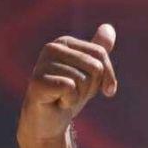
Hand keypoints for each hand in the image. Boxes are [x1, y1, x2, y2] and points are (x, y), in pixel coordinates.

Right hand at [17, 24, 117, 144]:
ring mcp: (42, 63)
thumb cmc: (70, 95)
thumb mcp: (90, 73)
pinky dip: (69, 101)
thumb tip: (109, 27)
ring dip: (79, 96)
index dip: (107, 77)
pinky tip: (58, 102)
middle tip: (75, 93)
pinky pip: (70, 89)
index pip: (101, 55)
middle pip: (95, 67)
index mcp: (66, 42)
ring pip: (83, 80)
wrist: (49, 120)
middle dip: (92, 87)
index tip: (100, 89)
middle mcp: (52, 48)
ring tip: (64, 97)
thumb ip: (98, 50)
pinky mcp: (38, 81)